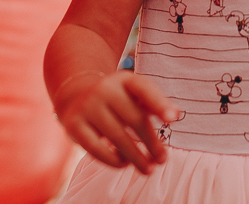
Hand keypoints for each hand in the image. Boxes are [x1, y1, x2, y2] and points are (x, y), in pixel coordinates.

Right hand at [54, 70, 179, 174]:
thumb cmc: (117, 100)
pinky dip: (113, 160)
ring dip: (136, 157)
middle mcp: (104, 89)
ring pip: (117, 136)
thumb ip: (153, 103)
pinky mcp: (73, 124)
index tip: (173, 118)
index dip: (159, 103)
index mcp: (125, 79)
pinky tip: (124, 164)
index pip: (144, 88)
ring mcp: (87, 105)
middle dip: (151, 142)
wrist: (77, 97)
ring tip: (148, 169)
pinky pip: (96, 148)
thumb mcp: (133, 94)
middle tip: (162, 159)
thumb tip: (174, 115)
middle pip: (134, 118)